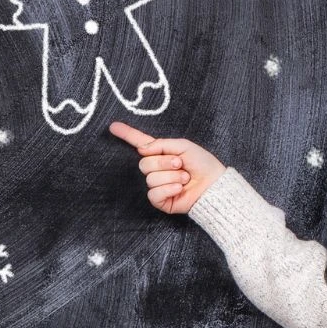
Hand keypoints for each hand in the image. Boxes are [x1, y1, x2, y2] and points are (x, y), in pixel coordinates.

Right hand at [107, 121, 223, 214]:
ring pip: (151, 178)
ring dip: (171, 177)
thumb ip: (161, 144)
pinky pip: (154, 193)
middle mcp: (157, 169)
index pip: (140, 143)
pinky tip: (180, 189)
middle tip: (181, 165)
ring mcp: (157, 185)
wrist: (214, 185)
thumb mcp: (183, 146)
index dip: (127, 134)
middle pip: (144, 163)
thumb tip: (142, 148)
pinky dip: (169, 189)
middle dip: (164, 163)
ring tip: (185, 178)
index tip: (113, 126)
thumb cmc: (202, 164)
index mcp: (161, 153)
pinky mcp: (160, 201)